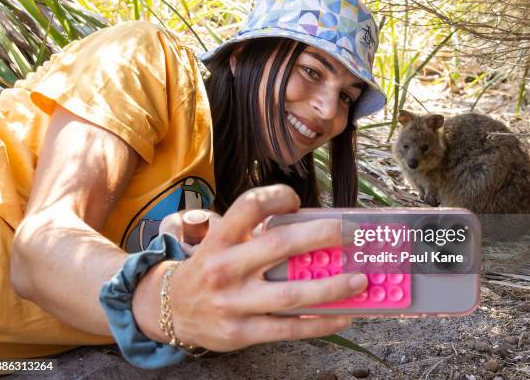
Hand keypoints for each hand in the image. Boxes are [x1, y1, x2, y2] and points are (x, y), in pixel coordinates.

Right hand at [166, 184, 367, 351]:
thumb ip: (253, 235)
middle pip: (280, 245)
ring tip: (360, 279)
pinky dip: (321, 323)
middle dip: (321, 235)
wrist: (169, 310)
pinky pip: (289, 328)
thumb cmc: (207, 270)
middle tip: (351, 233)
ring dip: (332, 286)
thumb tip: (311, 229)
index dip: (277, 197)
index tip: (297, 201)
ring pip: (292, 294)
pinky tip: (344, 315)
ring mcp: (233, 303)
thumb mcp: (219, 244)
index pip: (250, 206)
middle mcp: (225, 268)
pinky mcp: (241, 332)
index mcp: (219, 239)